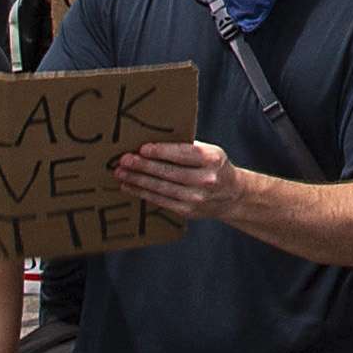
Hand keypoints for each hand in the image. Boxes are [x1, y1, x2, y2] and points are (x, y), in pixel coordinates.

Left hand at [110, 141, 257, 231]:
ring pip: (161, 188)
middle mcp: (206, 179)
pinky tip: (130, 186)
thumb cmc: (214, 167)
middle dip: (144, 166)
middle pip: (169, 172)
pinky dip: (142, 193)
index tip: (142, 148)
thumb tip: (153, 142)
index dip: (162, 151)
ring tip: (121, 173)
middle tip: (124, 160)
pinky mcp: (187, 210)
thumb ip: (187, 147)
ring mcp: (196, 198)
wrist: (231, 194)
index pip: (184, 154)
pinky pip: (160, 200)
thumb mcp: (209, 151)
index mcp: (212, 159)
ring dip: (138, 180)